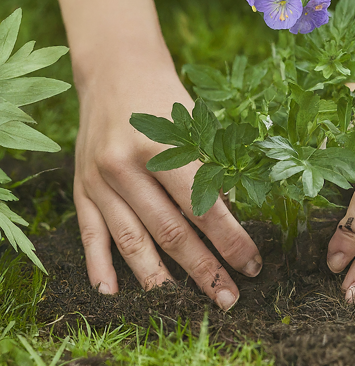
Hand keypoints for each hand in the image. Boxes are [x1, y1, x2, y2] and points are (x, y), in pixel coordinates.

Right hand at [73, 58, 260, 309]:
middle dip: (203, 268)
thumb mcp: (194, 126)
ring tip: (180, 304)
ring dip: (159, 277)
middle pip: (170, 231)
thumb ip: (207, 171)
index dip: (231, 241)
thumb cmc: (165, 97)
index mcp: (160, 147)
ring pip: (131, 240)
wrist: (117, 71)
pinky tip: (112, 291)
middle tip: (227, 297)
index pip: (203, 208)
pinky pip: (90, 232)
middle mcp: (125, 167)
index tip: (251, 265)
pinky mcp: (82, 185)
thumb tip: (226, 219)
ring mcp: (99, 179)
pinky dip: (99, 263)